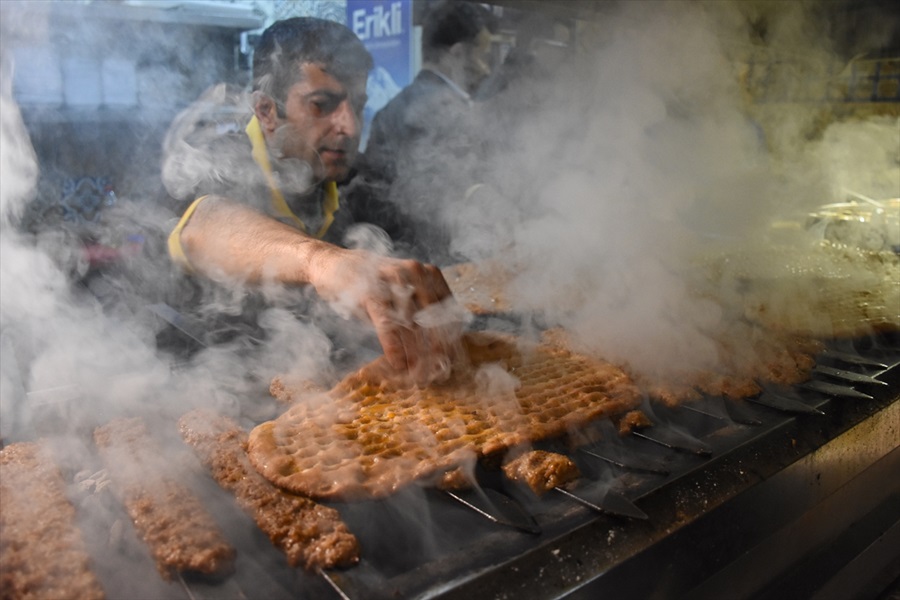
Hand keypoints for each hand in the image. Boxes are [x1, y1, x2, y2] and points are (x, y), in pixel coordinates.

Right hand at [310, 248, 467, 384]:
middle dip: (437, 351)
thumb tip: (441, 349)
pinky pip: (387, 324)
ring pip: (412, 325)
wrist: (333, 264)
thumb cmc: (373, 284)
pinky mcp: (369, 291)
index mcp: (428, 273)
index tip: (453, 361)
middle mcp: (414, 272)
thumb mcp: (402, 292)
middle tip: (437, 374)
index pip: (450, 310)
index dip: (454, 338)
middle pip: (434, 319)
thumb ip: (422, 312)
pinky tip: (398, 363)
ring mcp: (391, 280)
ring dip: (416, 354)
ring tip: (418, 376)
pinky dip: (394, 347)